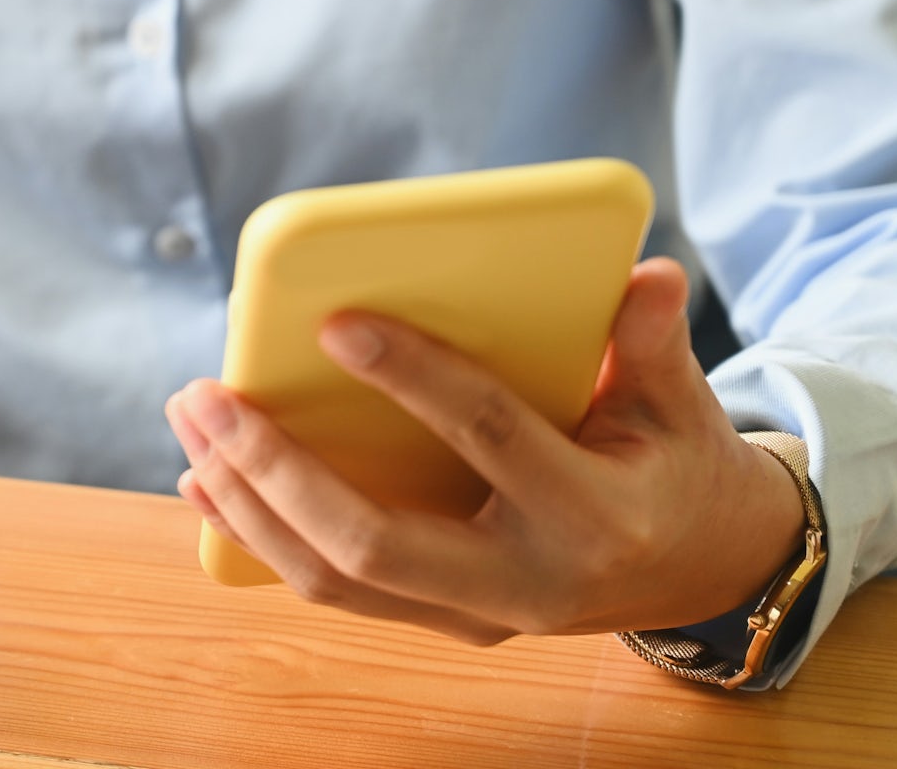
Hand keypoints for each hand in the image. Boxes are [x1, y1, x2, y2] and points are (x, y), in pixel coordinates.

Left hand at [166, 258, 805, 644]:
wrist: (704, 572)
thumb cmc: (678, 466)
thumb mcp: (680, 404)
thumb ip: (652, 343)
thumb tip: (644, 274)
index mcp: (593, 514)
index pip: (490, 437)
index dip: (414, 378)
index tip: (333, 322)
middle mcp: (526, 582)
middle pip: (372, 544)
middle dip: (275, 470)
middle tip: (207, 397)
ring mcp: (478, 616)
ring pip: (332, 580)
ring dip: (246, 506)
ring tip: (192, 428)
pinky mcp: (443, 621)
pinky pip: (334, 588)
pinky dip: (262, 536)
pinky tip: (210, 481)